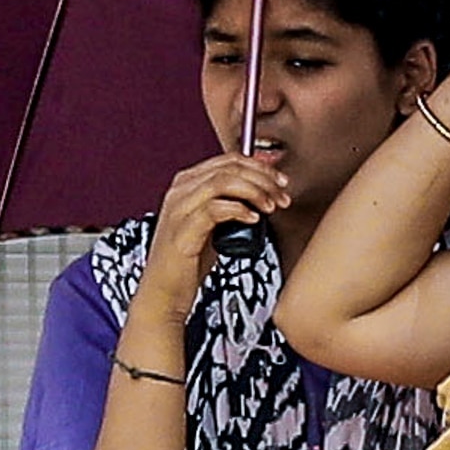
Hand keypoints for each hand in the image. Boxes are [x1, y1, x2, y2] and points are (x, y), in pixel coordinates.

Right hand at [143, 154, 287, 292]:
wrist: (166, 288)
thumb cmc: (192, 257)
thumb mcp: (216, 223)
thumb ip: (232, 204)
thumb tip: (264, 190)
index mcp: (188, 183)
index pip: (228, 160)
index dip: (260, 167)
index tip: (281, 183)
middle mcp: (180, 190)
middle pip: (228, 169)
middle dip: (263, 180)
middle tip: (283, 198)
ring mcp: (179, 209)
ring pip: (222, 183)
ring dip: (254, 192)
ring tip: (271, 208)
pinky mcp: (183, 230)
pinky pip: (214, 209)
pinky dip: (239, 211)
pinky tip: (254, 220)